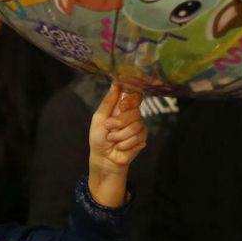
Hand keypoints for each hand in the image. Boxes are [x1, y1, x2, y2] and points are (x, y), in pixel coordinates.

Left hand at [87, 81, 146, 207]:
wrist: (103, 158)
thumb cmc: (98, 138)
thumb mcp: (99, 118)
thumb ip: (108, 101)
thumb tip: (116, 82)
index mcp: (121, 107)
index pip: (133, 96)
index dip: (130, 100)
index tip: (122, 106)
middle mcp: (132, 114)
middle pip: (134, 111)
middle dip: (119, 122)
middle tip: (109, 128)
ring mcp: (139, 126)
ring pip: (136, 125)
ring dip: (120, 136)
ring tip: (113, 140)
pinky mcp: (142, 138)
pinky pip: (138, 137)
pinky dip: (125, 143)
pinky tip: (120, 146)